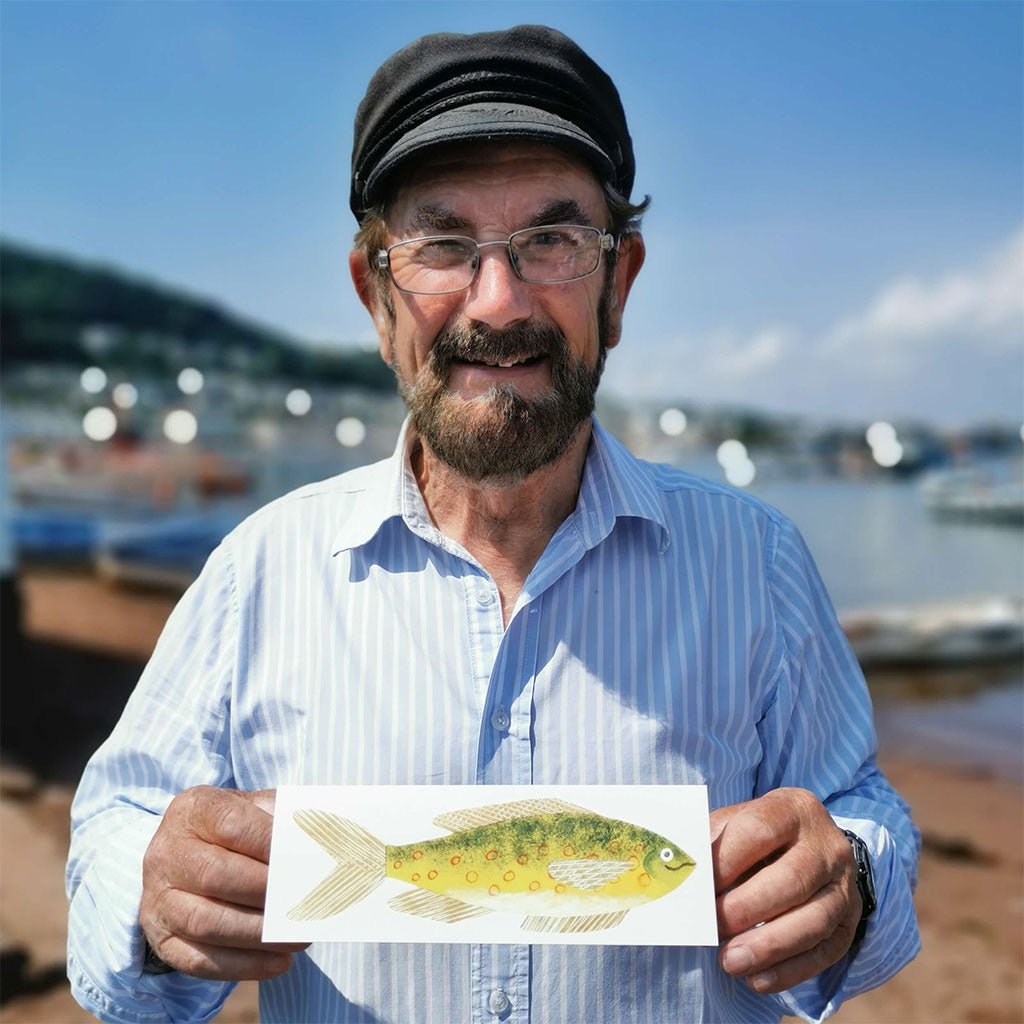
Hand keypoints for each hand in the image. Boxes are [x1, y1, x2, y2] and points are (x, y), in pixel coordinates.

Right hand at [140, 786, 308, 980]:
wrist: (185, 852)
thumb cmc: (235, 828)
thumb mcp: (254, 808)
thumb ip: (282, 817)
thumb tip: (323, 840)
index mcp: (193, 809)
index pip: (231, 825)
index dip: (270, 844)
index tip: (306, 859)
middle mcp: (167, 852)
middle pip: (215, 876)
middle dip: (266, 892)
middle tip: (305, 903)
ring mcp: (157, 898)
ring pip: (205, 922)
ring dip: (258, 934)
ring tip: (299, 937)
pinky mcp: (160, 938)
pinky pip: (198, 959)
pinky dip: (242, 965)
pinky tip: (278, 962)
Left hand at [710, 787, 861, 994]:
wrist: (810, 844)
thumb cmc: (758, 835)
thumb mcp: (736, 822)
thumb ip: (711, 841)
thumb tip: (682, 871)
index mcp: (793, 808)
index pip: (759, 831)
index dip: (727, 860)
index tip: (699, 888)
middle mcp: (827, 844)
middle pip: (792, 879)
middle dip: (747, 908)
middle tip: (712, 928)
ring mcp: (845, 884)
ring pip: (814, 920)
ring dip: (769, 947)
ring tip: (730, 961)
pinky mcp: (850, 922)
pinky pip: (826, 952)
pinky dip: (790, 971)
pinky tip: (757, 980)